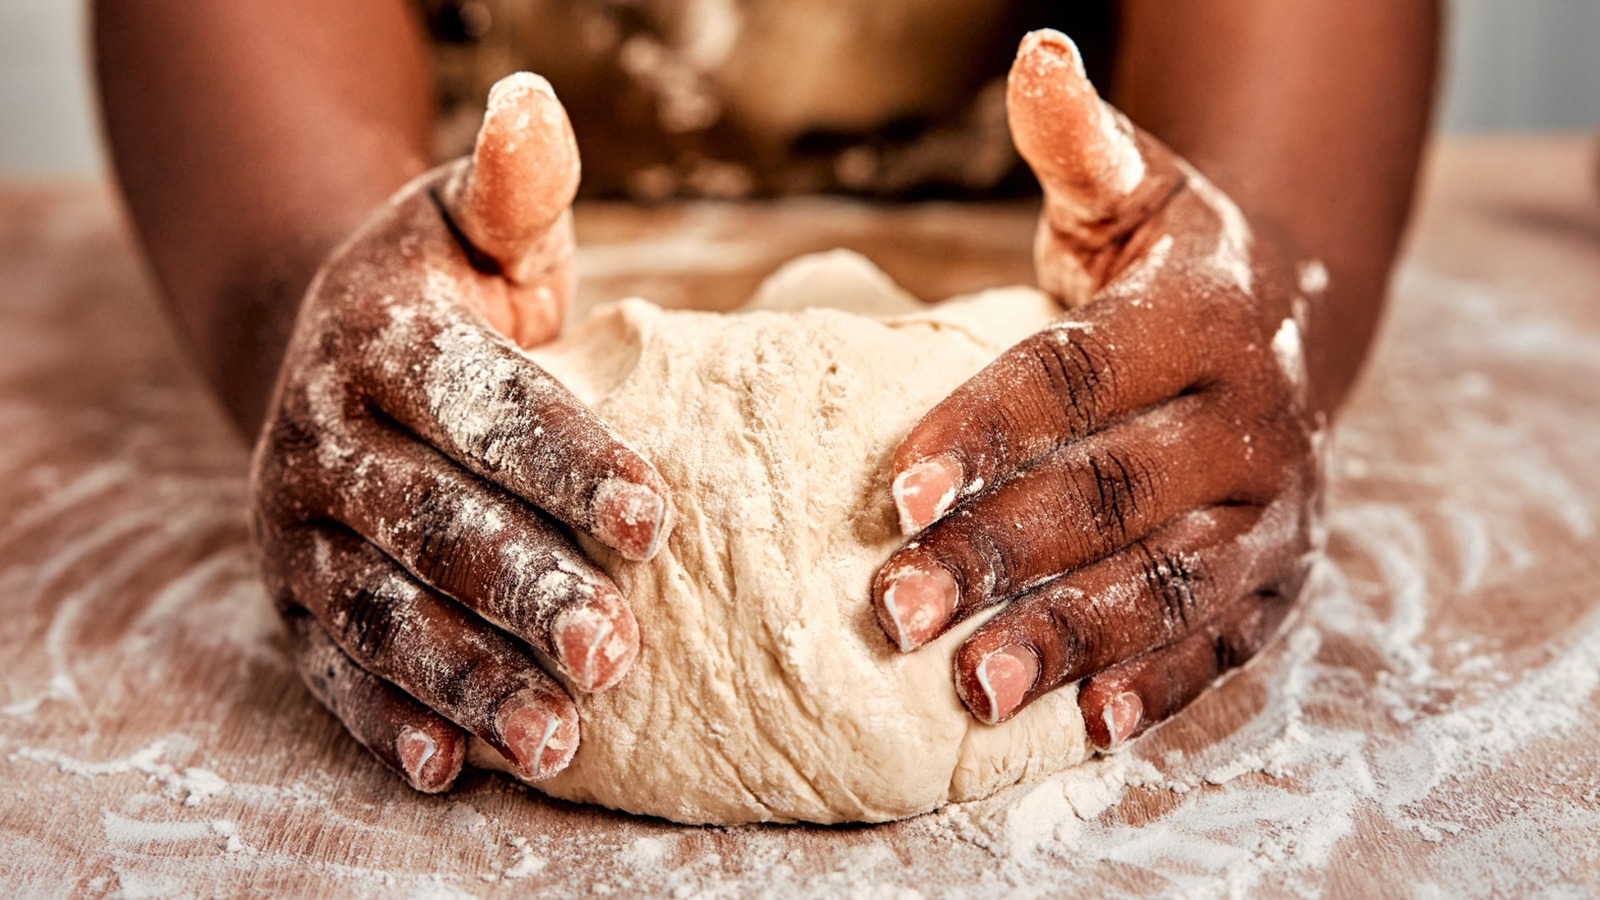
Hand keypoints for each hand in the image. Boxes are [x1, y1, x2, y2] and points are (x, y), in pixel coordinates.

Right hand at [251, 75, 672, 791]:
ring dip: (465, 679)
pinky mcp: (293, 599)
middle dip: (523, 592)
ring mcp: (300, 531)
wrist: (330, 352)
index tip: (656, 519)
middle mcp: (323, 441)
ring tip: (556, 737)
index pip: (479, 406)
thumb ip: (515, 186)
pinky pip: (334, 669)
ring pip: (382, 613)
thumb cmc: (442, 294)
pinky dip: (387, 722)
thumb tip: (534, 103)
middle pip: (431, 524)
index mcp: (379, 343)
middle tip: (616, 652)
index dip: (566, 461)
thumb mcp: (476, 228)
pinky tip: (450, 769)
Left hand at [873, 31, 1319, 749]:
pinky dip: (1153, 687)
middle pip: (1117, 493)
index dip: (990, 430)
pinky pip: (1220, 643)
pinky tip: (1080, 726)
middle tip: (895, 605)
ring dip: (1070, 638)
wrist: (1284, 337)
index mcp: (1208, 313)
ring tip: (974, 688)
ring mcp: (1276, 509)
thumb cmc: (1169, 267)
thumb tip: (1037, 59)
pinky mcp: (1279, 579)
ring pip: (1171, 583)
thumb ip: (1082, 146)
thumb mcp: (1135, 194)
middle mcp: (1255, 416)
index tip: (895, 487)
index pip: (1083, 375)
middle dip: (1003, 552)